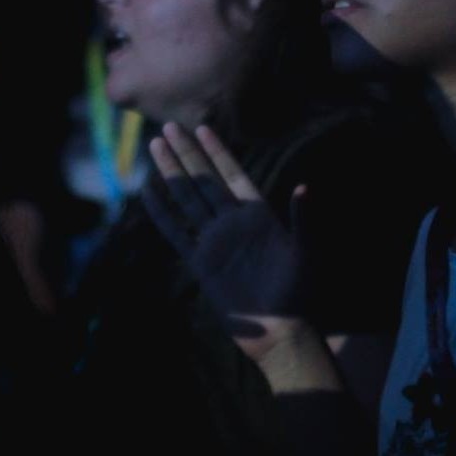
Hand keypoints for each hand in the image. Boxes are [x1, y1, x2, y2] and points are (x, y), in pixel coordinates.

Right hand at [143, 123, 311, 358]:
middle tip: (169, 126)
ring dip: (172, 173)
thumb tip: (305, 187)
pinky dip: (162, 211)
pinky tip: (148, 191)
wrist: (280, 329)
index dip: (218, 151)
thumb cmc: (300, 292)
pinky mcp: (201, 263)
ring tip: (156, 146)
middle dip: (187, 153)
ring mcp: (214, 241)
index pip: (232, 175)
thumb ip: (305, 220)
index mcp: (258, 215)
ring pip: (187, 199)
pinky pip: (176, 231)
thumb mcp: (307, 253)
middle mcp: (233, 223)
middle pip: (204, 180)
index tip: (202, 127)